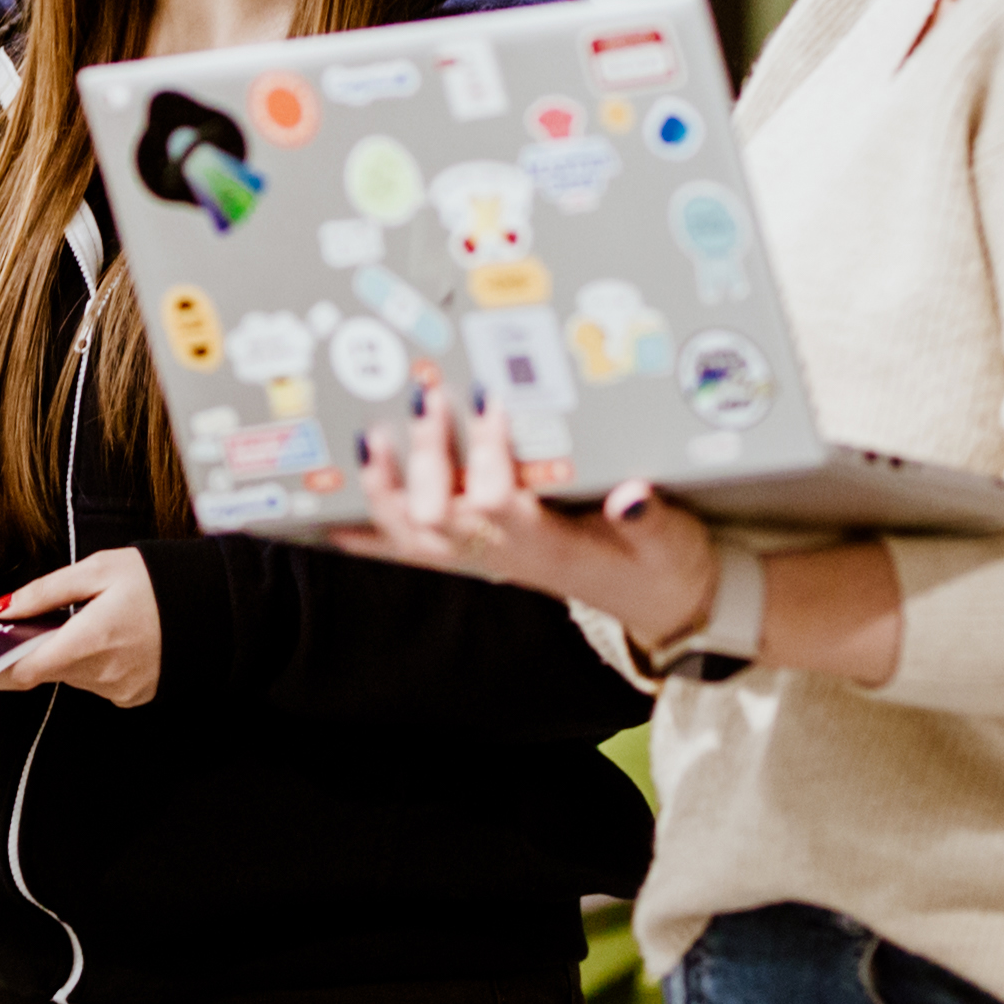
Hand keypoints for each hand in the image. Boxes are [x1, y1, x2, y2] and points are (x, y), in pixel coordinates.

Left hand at [0, 547, 164, 706]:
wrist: (215, 606)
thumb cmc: (156, 581)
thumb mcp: (97, 570)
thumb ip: (45, 592)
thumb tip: (2, 609)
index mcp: (89, 640)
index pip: (26, 670)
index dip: (1, 664)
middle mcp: (103, 673)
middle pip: (49, 670)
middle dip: (43, 648)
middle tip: (52, 619)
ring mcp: (120, 689)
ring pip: (74, 676)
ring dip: (72, 655)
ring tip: (95, 622)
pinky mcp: (135, 696)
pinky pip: (100, 683)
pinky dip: (98, 665)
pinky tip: (116, 640)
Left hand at [328, 387, 719, 648]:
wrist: (660, 604)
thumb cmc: (660, 565)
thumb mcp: (668, 542)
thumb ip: (649, 519)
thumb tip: (634, 494)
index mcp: (547, 545)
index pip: (499, 500)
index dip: (485, 454)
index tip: (488, 402)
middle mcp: (504, 555)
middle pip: (441, 514)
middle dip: (426, 457)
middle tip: (424, 399)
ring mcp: (485, 560)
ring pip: (414, 536)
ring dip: (387, 489)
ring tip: (370, 439)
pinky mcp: (478, 559)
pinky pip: (411, 553)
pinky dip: (371, 535)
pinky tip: (334, 520)